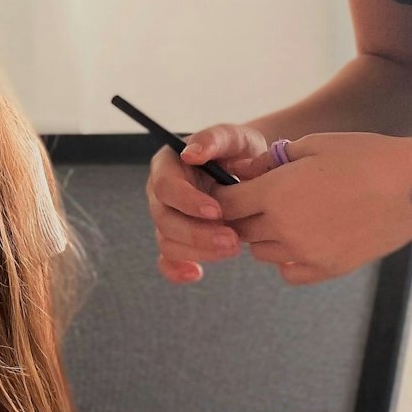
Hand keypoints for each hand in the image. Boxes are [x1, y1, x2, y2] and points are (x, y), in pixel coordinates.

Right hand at [147, 123, 269, 282]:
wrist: (251, 173)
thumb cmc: (240, 152)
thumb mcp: (234, 138)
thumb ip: (214, 139)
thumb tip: (192, 154)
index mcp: (167, 165)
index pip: (165, 186)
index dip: (187, 202)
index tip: (217, 211)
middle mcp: (160, 193)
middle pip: (164, 219)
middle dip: (197, 233)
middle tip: (233, 240)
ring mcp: (166, 218)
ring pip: (167, 242)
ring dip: (198, 251)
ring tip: (233, 250)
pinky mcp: (176, 239)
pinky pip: (168, 260)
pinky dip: (177, 270)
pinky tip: (197, 273)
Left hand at [216, 132, 411, 283]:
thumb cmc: (364, 157)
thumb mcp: (311, 145)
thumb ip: (271, 161)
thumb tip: (247, 172)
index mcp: (275, 194)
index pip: (226, 203)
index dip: (223, 195)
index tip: (229, 190)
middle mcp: (284, 228)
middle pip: (240, 230)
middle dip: (242, 215)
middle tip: (258, 201)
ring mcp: (306, 253)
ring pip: (261, 253)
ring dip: (264, 236)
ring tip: (286, 216)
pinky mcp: (328, 269)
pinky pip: (289, 272)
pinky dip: (287, 259)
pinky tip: (303, 238)